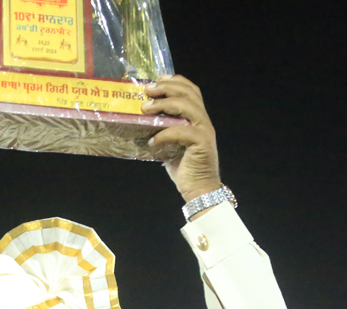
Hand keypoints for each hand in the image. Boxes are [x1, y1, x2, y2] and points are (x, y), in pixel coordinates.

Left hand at [141, 75, 221, 202]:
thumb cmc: (184, 168)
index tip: (157, 79)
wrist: (198, 189)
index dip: (175, 81)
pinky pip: (181, 131)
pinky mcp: (202, 143)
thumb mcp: (171, 144)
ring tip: (145, 109)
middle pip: (188, 93)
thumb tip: (142, 121)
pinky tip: (151, 141)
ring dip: (163, 104)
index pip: (191, 90)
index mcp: (197, 118)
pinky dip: (164, 134)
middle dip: (166, 88)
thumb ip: (164, 130)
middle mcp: (203, 121)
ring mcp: (204, 130)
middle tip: (147, 90)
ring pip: (187, 106)